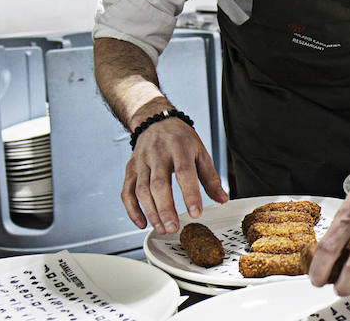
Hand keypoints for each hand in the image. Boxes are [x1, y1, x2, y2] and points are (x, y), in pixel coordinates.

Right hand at [121, 117, 227, 233]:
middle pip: (158, 184)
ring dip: (151, 212)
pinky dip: (132, 210)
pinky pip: (127, 192)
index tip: (195, 213)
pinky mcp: (131, 169)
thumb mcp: (200, 152)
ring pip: (141, 190)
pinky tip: (142, 223)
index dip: (190, 194)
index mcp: (179, 148)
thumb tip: (222, 199)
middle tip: (173, 227)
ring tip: (162, 228)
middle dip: (165, 208)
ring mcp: (141, 162)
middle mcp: (158, 154)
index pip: (184, 172)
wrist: (157, 121)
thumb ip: (211, 177)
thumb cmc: (181, 138)